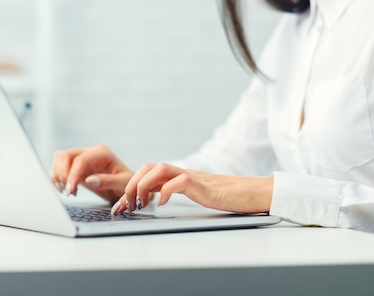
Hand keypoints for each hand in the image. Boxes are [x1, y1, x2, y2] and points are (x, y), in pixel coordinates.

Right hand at [50, 144, 133, 203]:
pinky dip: (57, 177)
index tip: (70, 190)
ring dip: (58, 174)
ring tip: (67, 190)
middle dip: (63, 174)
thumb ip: (108, 181)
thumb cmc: (128, 183)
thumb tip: (89, 180)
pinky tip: (65, 188)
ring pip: (60, 158)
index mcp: (103, 153)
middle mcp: (91, 152)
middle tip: (68, 192)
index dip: (73, 175)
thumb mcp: (123, 183)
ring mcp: (82, 158)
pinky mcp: (76, 166)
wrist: (127, 186)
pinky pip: (60, 166)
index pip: (81, 160)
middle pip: (66, 155)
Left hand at [111, 162, 273, 214]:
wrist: (253, 194)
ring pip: (159, 169)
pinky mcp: (203, 185)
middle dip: (130, 185)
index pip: (148, 172)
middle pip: (148, 167)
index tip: (120, 206)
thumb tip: (157, 200)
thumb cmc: (228, 197)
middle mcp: (183, 173)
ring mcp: (193, 177)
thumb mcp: (195, 195)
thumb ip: (178, 192)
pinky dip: (167, 191)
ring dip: (143, 186)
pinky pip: (180, 181)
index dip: (129, 186)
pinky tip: (164, 204)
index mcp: (179, 176)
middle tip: (125, 206)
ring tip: (141, 205)